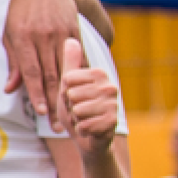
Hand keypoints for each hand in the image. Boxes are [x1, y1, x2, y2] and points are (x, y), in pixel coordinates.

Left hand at [2, 0, 80, 122]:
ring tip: (70, 113)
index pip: (31, 72)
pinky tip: (84, 89)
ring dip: (68, 92)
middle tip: (58, 123)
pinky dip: (81, 73)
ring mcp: (60, 32)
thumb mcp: (9, 33)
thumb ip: (12, 62)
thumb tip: (10, 89)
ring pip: (66, 68)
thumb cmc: (19, 11)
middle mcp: (42, 36)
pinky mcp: (74, 29)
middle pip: (50, 74)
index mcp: (22, 38)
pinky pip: (78, 55)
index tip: (41, 112)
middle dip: (54, 101)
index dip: (36, 93)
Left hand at [59, 37, 118, 156]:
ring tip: (84, 119)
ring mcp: (114, 104)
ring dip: (76, 119)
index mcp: (98, 74)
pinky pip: (85, 125)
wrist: (88, 138)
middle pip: (71, 95)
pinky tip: (89, 129)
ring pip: (78, 110)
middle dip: (69, 107)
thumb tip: (71, 39)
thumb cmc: (76, 109)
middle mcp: (110, 86)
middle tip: (79, 110)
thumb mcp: (68, 86)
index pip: (67, 80)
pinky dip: (82, 130)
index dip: (64, 93)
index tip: (72, 97)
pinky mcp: (113, 122)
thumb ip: (69, 64)